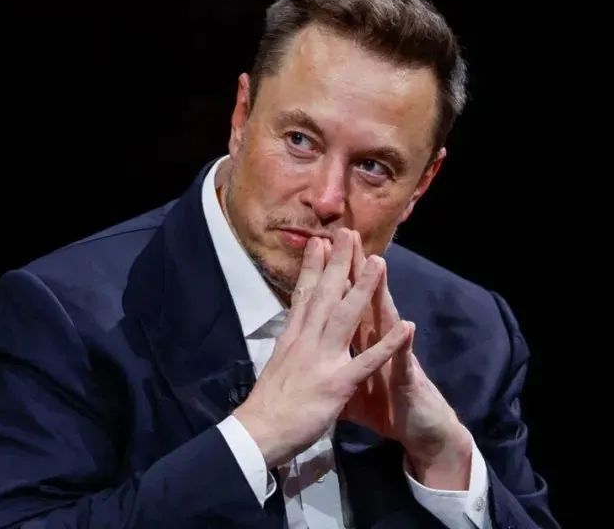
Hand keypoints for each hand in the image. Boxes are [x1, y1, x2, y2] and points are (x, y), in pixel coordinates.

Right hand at [232, 229, 411, 467]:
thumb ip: (288, 349)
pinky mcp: (337, 382)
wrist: (259, 432)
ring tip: (380, 262)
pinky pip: (367, 360)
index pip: (303, 295)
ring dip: (364, 287)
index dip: (312, 268)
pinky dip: (388, 344)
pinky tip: (406, 327)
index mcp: (291, 338)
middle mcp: (305, 341)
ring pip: (346, 315)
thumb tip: (288, 337)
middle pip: (324, 294)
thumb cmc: (266, 405)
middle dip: (338, 262)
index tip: (321, 243)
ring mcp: (322, 359)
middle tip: (349, 233)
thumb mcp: (275, 367)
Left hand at [342, 231, 472, 489]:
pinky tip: (407, 327)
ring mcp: (395, 357)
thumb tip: (314, 351)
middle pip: (362, 300)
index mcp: (359, 342)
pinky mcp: (408, 380)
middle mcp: (377, 342)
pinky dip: (403, 346)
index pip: (341, 304)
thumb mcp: (350, 384)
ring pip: (386, 320)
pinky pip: (404, 363)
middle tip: (345, 236)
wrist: (420, 432)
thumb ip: (336, 362)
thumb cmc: (385, 408)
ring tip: (378, 263)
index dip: (328, 278)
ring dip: (382, 293)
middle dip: (352, 270)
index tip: (317, 248)